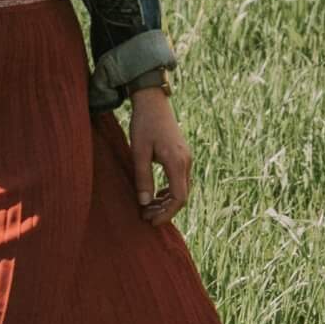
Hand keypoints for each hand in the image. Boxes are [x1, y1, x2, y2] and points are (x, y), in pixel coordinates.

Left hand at [126, 87, 192, 224]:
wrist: (153, 102)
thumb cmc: (144, 124)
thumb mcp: (138, 152)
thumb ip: (142, 178)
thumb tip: (144, 203)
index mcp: (177, 162)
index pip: (179, 198)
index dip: (166, 213)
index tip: (151, 221)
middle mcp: (186, 161)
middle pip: (182, 196)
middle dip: (165, 210)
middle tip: (145, 216)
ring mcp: (186, 158)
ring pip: (182, 189)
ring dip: (166, 201)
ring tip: (147, 208)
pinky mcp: (182, 155)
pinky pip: (180, 180)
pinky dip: (169, 191)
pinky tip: (155, 195)